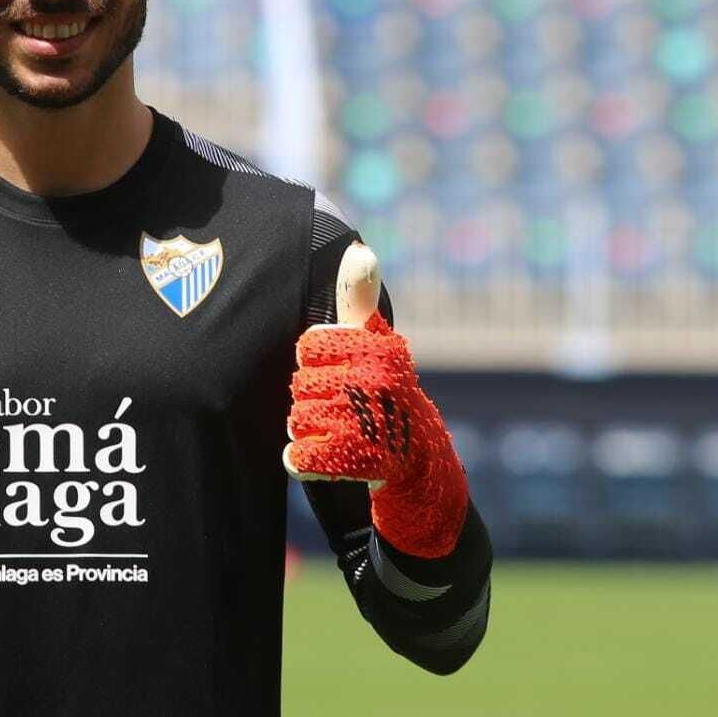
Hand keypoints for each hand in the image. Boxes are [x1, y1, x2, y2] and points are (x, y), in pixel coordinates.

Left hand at [282, 243, 467, 558]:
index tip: (341, 370)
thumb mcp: (375, 342)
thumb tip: (360, 252)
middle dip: (312, 398)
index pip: (308, 345)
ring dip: (309, 430)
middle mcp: (377, 380)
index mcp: (378, 347)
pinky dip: (303, 461)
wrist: (419, 464)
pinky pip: (300, 456)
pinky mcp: (360, 461)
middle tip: (344, 407)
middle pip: (300, 384)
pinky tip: (324, 457)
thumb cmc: (383, 392)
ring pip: (298, 419)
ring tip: (340, 431)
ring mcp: (369, 421)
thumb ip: (359, 299)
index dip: (316, 361)